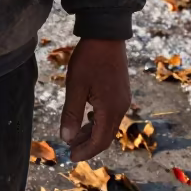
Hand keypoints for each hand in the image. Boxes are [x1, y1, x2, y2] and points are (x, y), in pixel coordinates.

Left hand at [60, 38, 129, 161]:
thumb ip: (72, 114)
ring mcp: (123, 99)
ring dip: (93, 133)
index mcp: (110, 109)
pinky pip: (111, 114)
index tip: (70, 156)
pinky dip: (98, 121)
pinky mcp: (121, 91)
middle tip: (71, 149)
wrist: (106, 34)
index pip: (99, 141)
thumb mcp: (76, 86)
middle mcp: (120, 107)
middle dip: (88, 144)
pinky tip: (87, 117)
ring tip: (75, 135)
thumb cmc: (89, 59)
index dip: (85, 151)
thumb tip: (67, 138)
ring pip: (108, 125)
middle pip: (106, 136)